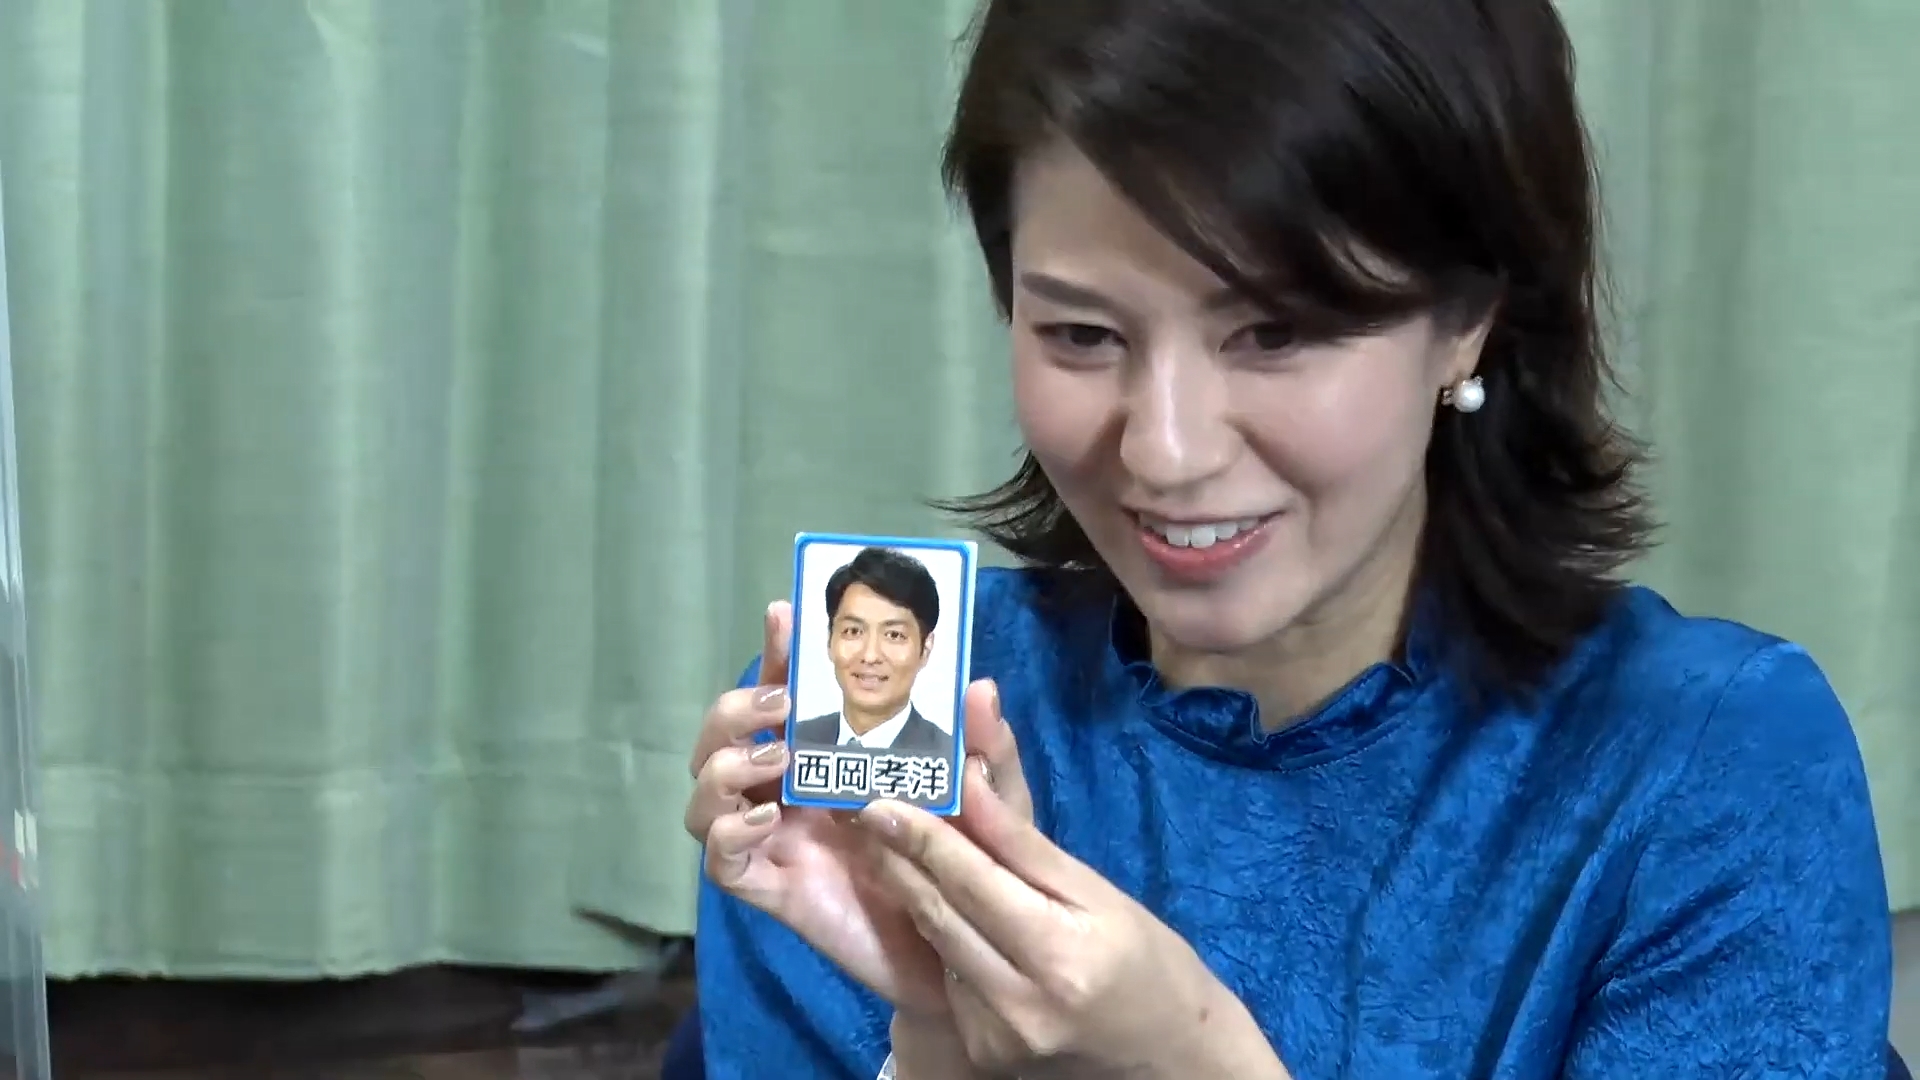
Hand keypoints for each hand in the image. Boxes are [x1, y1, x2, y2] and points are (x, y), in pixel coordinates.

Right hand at [685, 601, 1030, 1016]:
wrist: (966, 958)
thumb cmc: (976, 870)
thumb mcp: (994, 805)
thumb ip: (988, 751)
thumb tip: (980, 685)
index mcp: (836, 755)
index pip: (790, 691)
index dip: (779, 652)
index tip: (787, 616)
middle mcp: (794, 790)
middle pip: (724, 734)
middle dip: (735, 706)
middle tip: (783, 706)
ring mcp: (778, 840)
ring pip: (706, 793)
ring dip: (723, 764)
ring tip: (777, 760)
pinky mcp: (775, 890)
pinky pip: (721, 862)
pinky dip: (728, 834)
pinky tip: (769, 818)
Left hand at [857, 774, 1279, 1078]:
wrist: (1166, 1056)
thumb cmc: (1147, 961)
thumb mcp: (1097, 892)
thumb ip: (1024, 844)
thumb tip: (968, 784)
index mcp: (1060, 953)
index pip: (973, 882)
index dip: (923, 838)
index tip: (881, 798)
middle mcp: (1020, 1003)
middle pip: (940, 914)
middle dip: (898, 857)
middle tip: (865, 810)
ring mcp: (996, 1035)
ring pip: (938, 944)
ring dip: (911, 893)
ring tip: (889, 843)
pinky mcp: (983, 1050)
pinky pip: (950, 976)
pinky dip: (942, 937)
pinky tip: (940, 906)